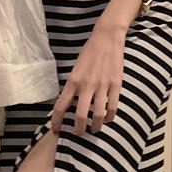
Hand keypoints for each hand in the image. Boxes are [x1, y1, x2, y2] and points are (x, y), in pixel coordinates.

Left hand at [51, 16, 126, 136]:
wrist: (107, 37)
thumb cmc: (90, 52)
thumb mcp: (77, 68)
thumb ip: (73, 85)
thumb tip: (70, 104)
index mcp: (74, 80)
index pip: (61, 106)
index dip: (57, 122)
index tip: (56, 131)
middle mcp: (86, 85)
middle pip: (80, 116)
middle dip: (79, 130)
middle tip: (79, 133)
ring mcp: (102, 85)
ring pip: (97, 115)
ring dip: (95, 127)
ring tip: (94, 129)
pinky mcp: (115, 85)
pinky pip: (112, 107)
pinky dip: (109, 117)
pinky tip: (107, 118)